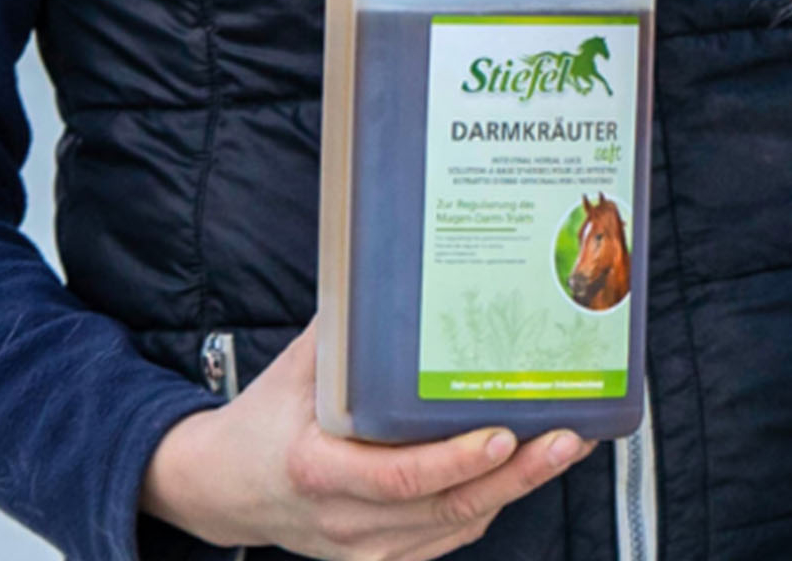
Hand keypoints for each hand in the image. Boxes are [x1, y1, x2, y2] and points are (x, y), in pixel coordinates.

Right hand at [140, 320, 592, 559]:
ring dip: (515, 491)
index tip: (502, 434)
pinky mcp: (379, 558)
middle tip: (566, 436)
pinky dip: (488, 505)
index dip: (454, 463)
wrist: (225, 490)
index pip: (395, 478)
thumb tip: (386, 260)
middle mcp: (343, 520)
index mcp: (316, 470)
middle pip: (442, 508)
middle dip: (514, 475)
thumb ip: (344, 324)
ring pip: (453, 527)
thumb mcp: (296, 366)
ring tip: (564, 446)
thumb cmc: (265, 420)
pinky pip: (445, 538)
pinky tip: (523, 470)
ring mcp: (364, 549)